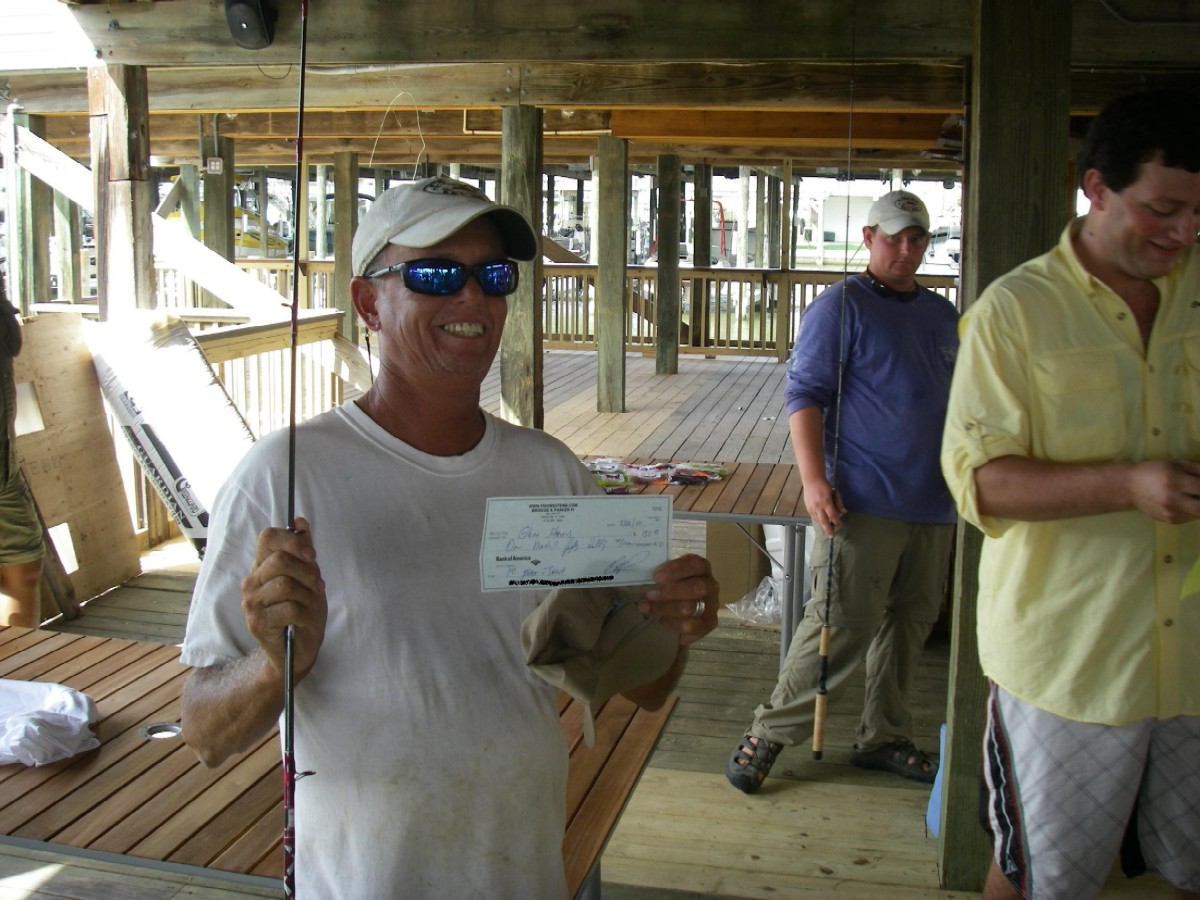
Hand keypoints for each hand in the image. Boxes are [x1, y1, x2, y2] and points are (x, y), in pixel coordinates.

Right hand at [241, 516, 327, 682]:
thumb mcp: (309, 577)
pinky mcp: (257, 623)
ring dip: (308, 596)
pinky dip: (305, 613)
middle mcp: (251, 582)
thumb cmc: (304, 611)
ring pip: (286, 585)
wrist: (298, 649)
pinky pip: (289, 608)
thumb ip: (304, 551)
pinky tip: (304, 620)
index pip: (268, 537)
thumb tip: (300, 522)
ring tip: (310, 605)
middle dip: (307, 572)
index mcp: (262, 567)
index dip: (293, 541)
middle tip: (317, 586)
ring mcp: (251, 603)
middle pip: (280, 560)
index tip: (311, 555)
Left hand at [637, 553, 718, 646]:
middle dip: (670, 592)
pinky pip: (689, 625)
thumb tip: (643, 575)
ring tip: (646, 607)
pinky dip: (671, 622)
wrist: (682, 618)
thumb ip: (663, 576)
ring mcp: (712, 606)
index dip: (676, 569)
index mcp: (702, 568)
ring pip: (690, 607)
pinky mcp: (708, 624)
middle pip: (696, 587)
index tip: (656, 576)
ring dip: (664, 607)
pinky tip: (659, 619)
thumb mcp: (669, 579)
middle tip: (649, 594)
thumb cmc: (673, 591)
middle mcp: (711, 585)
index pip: (694, 564)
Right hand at [803, 476, 846, 536]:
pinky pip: (814, 517)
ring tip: (827, 531)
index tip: (840, 524)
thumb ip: (839, 503)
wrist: (812, 481)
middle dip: (828, 529)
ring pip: (818, 521)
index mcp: (826, 502)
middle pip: (824, 521)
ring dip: (823, 526)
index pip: (832, 515)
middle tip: (832, 536)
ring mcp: (812, 508)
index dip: (837, 521)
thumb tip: (844, 512)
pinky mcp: (808, 508)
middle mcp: (818, 507)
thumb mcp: (834, 492)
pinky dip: (818, 521)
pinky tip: (821, 523)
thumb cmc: (825, 486)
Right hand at [1128, 460, 1199, 523]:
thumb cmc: (1154, 471)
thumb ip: (1197, 469)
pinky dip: (1193, 511)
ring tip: (1193, 497)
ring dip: (1198, 506)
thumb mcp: (1175, 464)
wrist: (1129, 487)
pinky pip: (1189, 517)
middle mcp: (1172, 499)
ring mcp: (1170, 512)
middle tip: (1199, 495)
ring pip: (1197, 514)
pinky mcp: (1169, 520)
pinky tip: (1186, 503)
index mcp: (1174, 480)